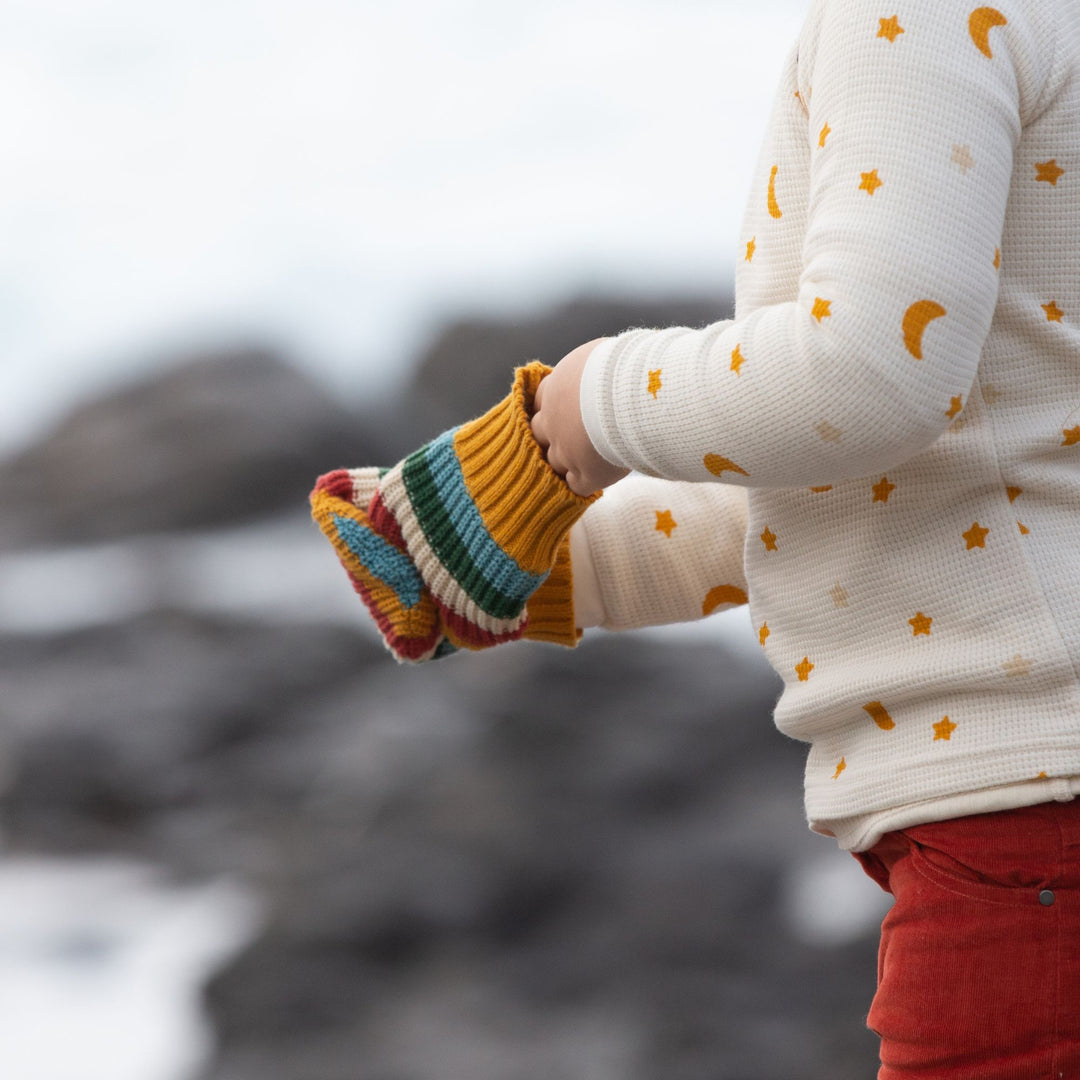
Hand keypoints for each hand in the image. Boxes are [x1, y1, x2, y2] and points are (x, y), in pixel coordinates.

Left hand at [530, 338, 629, 495]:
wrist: (635, 396)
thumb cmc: (627, 368)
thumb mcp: (603, 356)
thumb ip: (594, 369)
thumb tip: (609, 368)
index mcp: (555, 388)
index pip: (540, 401)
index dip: (552, 409)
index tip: (565, 411)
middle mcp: (552, 420)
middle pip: (538, 434)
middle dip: (552, 436)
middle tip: (573, 438)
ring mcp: (565, 450)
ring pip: (555, 462)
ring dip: (568, 462)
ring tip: (589, 460)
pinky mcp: (587, 473)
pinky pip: (577, 485)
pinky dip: (585, 483)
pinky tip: (599, 477)